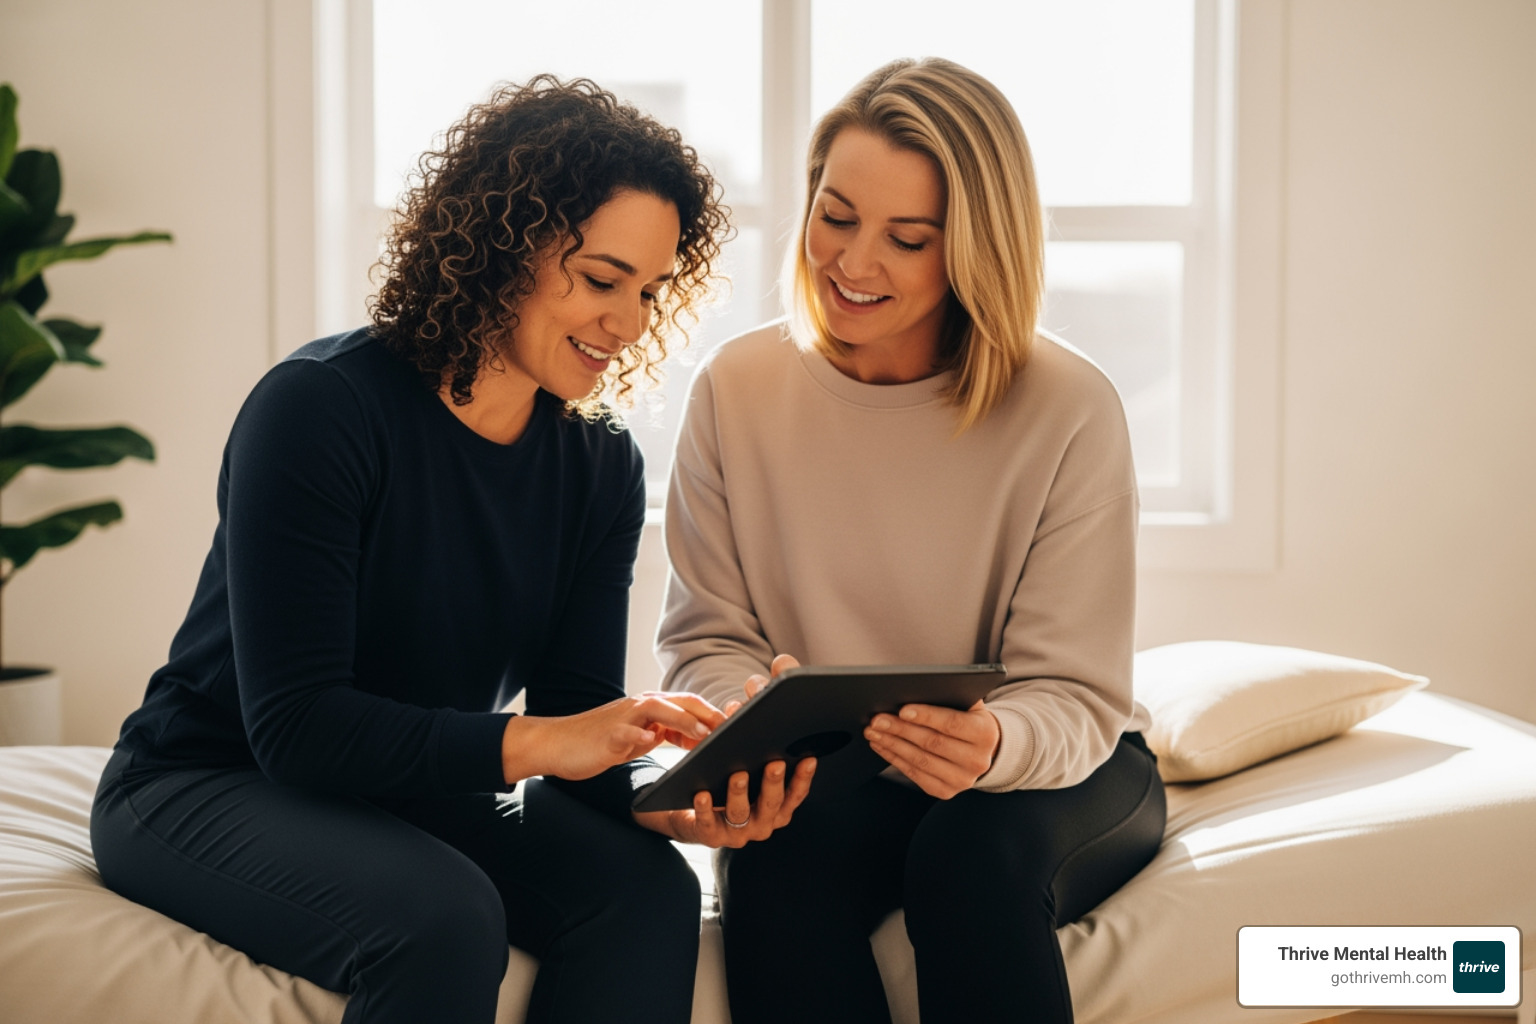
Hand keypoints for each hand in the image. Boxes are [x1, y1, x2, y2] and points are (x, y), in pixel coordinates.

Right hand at [502, 691, 725, 784]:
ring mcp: (623, 718)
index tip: (734, 729)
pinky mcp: (608, 734)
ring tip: (703, 735)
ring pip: (659, 710)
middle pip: (680, 702)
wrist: (557, 744)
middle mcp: (639, 706)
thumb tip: (689, 737)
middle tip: (731, 731)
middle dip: (707, 715)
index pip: (688, 705)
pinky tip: (652, 740)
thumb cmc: (598, 743)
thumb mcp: (636, 738)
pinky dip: (641, 734)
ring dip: (683, 721)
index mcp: (648, 708)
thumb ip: (660, 734)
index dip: (712, 715)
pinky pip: (627, 731)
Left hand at [635, 653, 811, 845]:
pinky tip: (701, 792)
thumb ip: (769, 715)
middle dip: (773, 783)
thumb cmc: (732, 772)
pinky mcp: (710, 835)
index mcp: (779, 804)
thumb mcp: (752, 749)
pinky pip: (708, 824)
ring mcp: (737, 832)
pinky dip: (706, 809)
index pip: (797, 792)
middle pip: (773, 804)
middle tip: (772, 762)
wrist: (694, 808)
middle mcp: (763, 821)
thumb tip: (780, 672)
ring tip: (736, 774)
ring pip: (742, 814)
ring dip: (740, 793)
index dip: (803, 777)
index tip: (808, 758)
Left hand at [864, 700, 1000, 798]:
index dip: (926, 716)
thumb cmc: (969, 720)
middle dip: (900, 730)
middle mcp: (977, 760)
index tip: (902, 710)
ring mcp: (961, 779)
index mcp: (985, 734)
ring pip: (920, 760)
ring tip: (874, 732)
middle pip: (932, 743)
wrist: (983, 751)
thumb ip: (950, 696)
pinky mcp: (946, 791)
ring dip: (892, 745)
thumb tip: (914, 690)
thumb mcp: (969, 705)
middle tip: (877, 720)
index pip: (952, 723)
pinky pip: (915, 774)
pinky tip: (882, 746)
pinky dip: (894, 759)